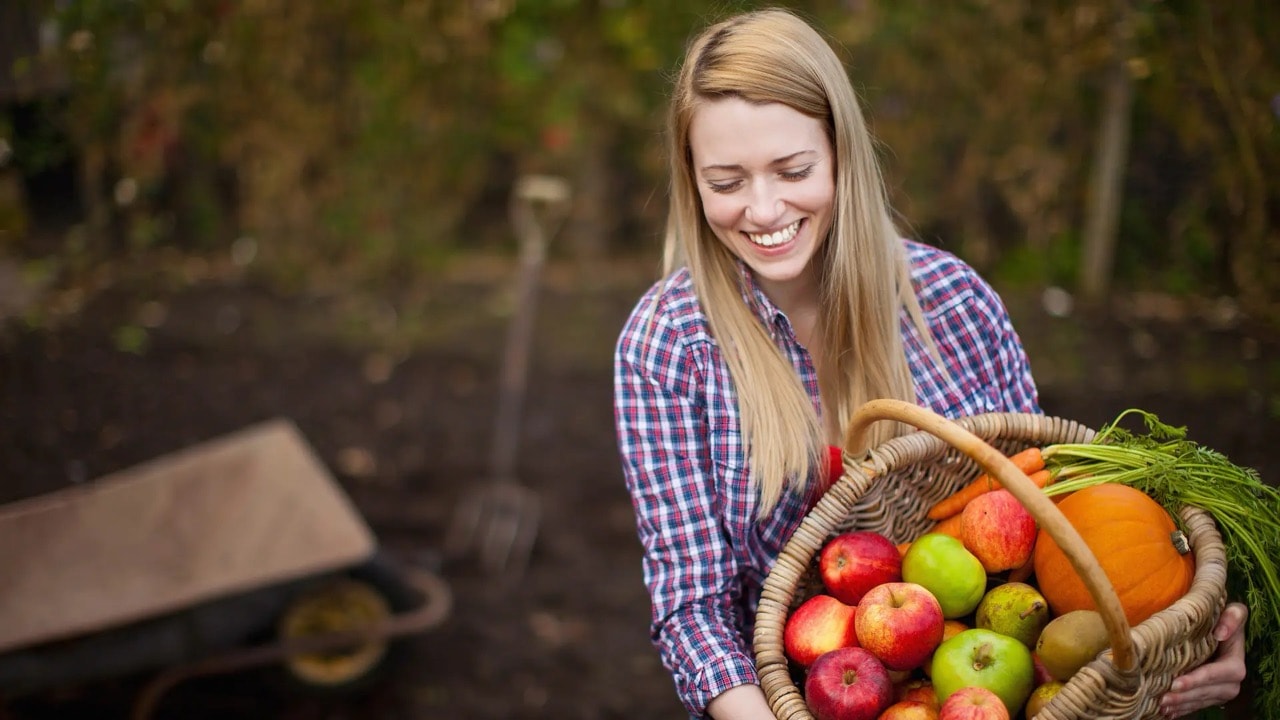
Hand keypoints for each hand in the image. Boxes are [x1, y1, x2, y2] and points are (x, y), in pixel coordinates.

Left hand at [1158, 602, 1248, 717]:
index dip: (1198, 680)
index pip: (1218, 674)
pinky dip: (1181, 709)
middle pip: (1207, 693)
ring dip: (1181, 705)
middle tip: (1162, 698)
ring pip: (1199, 701)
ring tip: (1161, 705)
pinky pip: (1196, 705)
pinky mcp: (1209, 696)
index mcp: (1235, 663)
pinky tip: (1166, 713)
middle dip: (1185, 696)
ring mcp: (1219, 691)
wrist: (1217, 630)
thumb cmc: (1221, 619)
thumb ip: (1233, 618)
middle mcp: (1231, 682)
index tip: (1176, 683)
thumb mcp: (1233, 612)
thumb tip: (1220, 633)